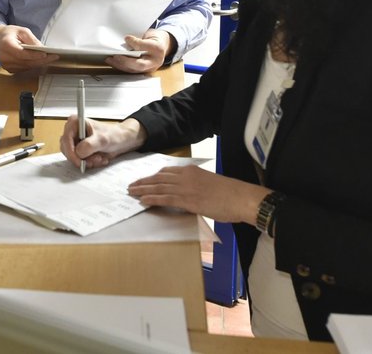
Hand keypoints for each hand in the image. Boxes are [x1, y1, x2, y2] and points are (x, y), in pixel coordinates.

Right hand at [0, 25, 58, 72]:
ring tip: (50, 59)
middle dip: (41, 60)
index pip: (21, 53)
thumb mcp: (22, 31)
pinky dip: (33, 66)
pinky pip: (25, 69)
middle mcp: (5, 57)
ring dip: (39, 64)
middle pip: (26, 62)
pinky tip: (41, 62)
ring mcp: (6, 65)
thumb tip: (41, 49)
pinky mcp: (10, 70)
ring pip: (27, 67)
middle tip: (54, 57)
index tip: (46, 54)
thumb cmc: (9, 34)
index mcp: (6, 45)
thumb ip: (31, 40)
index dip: (34, 55)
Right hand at [59, 117, 145, 169]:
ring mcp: (76, 141)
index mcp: (74, 123)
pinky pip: (79, 160)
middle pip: (67, 150)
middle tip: (94, 160)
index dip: (71, 152)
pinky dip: (89, 162)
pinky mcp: (80, 149)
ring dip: (87, 161)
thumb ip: (89, 145)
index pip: (65, 140)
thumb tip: (78, 152)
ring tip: (99, 158)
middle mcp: (73, 131)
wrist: (122, 141)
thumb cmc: (113, 135)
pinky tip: (99, 158)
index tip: (79, 161)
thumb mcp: (102, 139)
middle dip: (81, 158)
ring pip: (73, 157)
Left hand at [106, 29, 175, 72]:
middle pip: (140, 64)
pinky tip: (113, 62)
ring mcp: (149, 68)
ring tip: (110, 59)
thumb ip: (139, 38)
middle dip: (126, 61)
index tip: (126, 38)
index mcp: (158, 49)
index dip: (136, 43)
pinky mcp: (143, 71)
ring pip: (133, 70)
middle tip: (115, 56)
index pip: (146, 47)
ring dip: (120, 65)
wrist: (161, 46)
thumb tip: (127, 40)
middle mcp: (155, 61)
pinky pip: (131, 70)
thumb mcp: (149, 34)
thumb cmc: (154, 39)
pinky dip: (121, 67)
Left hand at [127, 165, 270, 224]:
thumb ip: (195, 185)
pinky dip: (152, 199)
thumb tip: (187, 194)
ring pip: (158, 187)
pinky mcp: (187, 200)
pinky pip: (165, 199)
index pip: (166, 172)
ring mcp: (185, 187)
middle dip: (143, 182)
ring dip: (143, 190)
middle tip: (131, 185)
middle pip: (158, 178)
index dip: (153, 176)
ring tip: (132, 192)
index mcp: (191, 170)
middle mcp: (185, 176)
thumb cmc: (230, 194)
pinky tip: (142, 200)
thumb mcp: (209, 183)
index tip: (144, 179)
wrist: (240, 198)